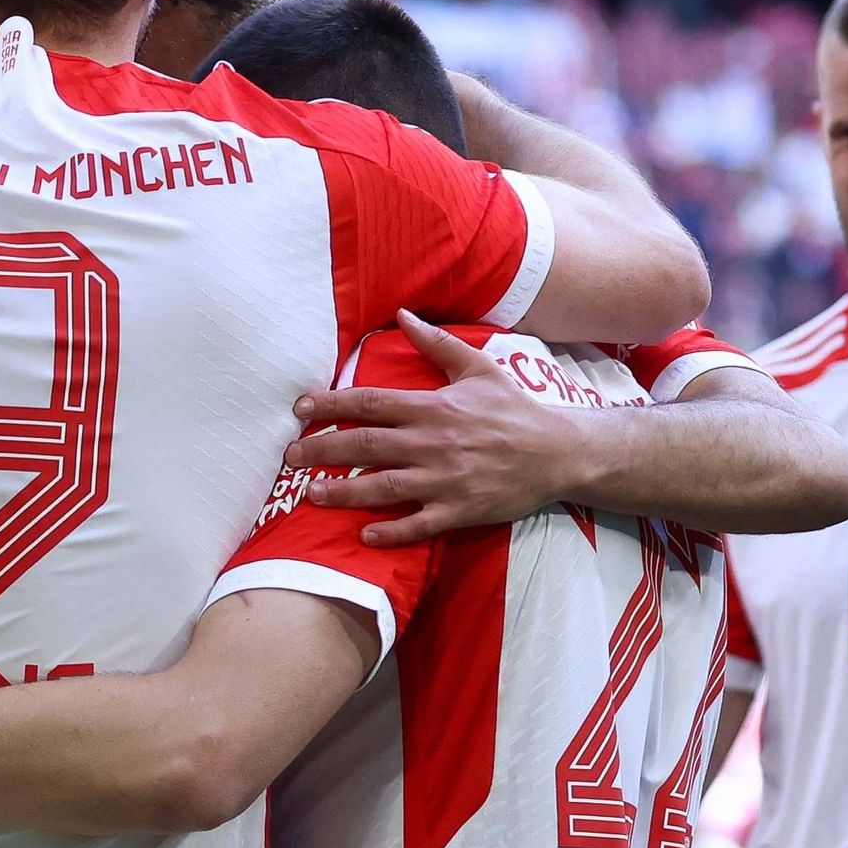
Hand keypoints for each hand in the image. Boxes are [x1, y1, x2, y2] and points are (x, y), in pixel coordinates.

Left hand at [290, 315, 597, 545]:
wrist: (558, 452)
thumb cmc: (515, 410)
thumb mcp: (478, 368)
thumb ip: (435, 343)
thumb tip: (402, 313)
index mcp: (433, 407)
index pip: (371, 403)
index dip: (332, 405)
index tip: (301, 410)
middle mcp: (433, 443)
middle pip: (366, 445)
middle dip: (322, 450)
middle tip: (289, 458)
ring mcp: (445, 480)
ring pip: (384, 487)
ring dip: (345, 490)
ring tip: (313, 494)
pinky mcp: (459, 510)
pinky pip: (418, 524)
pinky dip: (391, 531)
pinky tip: (364, 534)